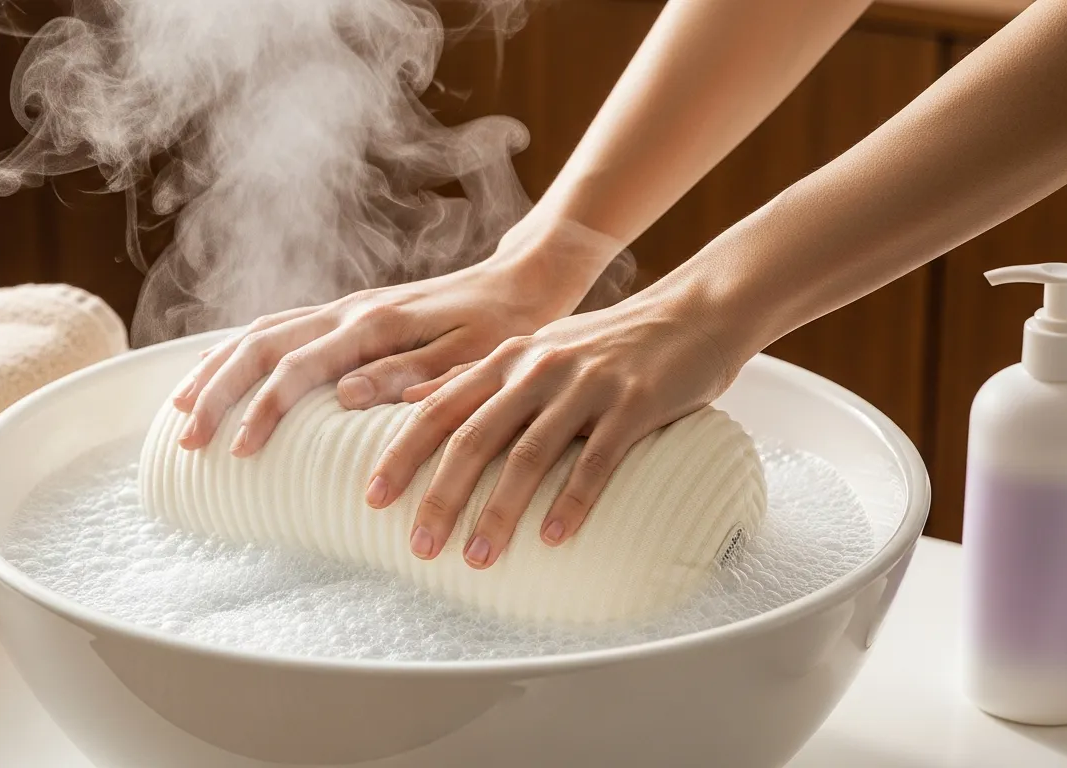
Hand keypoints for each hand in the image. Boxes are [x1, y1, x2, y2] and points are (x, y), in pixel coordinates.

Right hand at [171, 221, 619, 453]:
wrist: (525, 281)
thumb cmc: (504, 327)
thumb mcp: (471, 357)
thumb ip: (410, 373)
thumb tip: (343, 395)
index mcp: (375, 322)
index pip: (299, 366)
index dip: (262, 409)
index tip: (236, 452)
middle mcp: (350, 309)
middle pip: (260, 344)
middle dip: (217, 391)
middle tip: (186, 440)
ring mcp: (344, 307)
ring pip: (260, 331)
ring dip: (217, 369)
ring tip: (181, 411)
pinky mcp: (349, 314)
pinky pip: (278, 328)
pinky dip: (241, 352)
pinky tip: (222, 376)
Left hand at [365, 289, 744, 568]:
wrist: (693, 314)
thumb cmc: (609, 343)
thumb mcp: (535, 349)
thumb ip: (476, 376)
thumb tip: (412, 400)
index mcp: (507, 359)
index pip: (438, 408)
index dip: (402, 453)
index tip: (372, 498)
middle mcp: (537, 369)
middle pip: (474, 437)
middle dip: (441, 496)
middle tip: (419, 547)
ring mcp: (586, 385)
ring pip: (529, 454)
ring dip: (500, 511)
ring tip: (478, 559)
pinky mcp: (634, 404)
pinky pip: (596, 460)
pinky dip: (571, 501)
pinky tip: (553, 539)